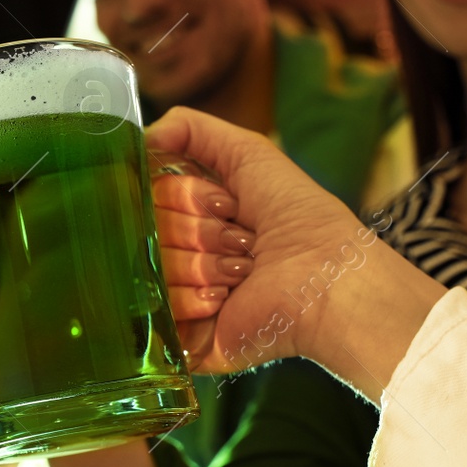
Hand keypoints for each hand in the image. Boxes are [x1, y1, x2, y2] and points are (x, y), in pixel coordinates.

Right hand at [147, 107, 444, 391]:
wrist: (326, 277)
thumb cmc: (299, 216)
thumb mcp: (249, 153)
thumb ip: (189, 129)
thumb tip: (140, 135)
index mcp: (194, 216)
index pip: (151, 195)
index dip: (187, 195)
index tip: (226, 203)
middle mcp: (182, 254)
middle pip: (149, 230)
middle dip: (199, 230)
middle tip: (241, 240)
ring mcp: (179, 297)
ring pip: (152, 267)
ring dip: (203, 263)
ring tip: (243, 272)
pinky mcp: (181, 337)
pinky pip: (155, 308)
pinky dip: (194, 297)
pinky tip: (228, 299)